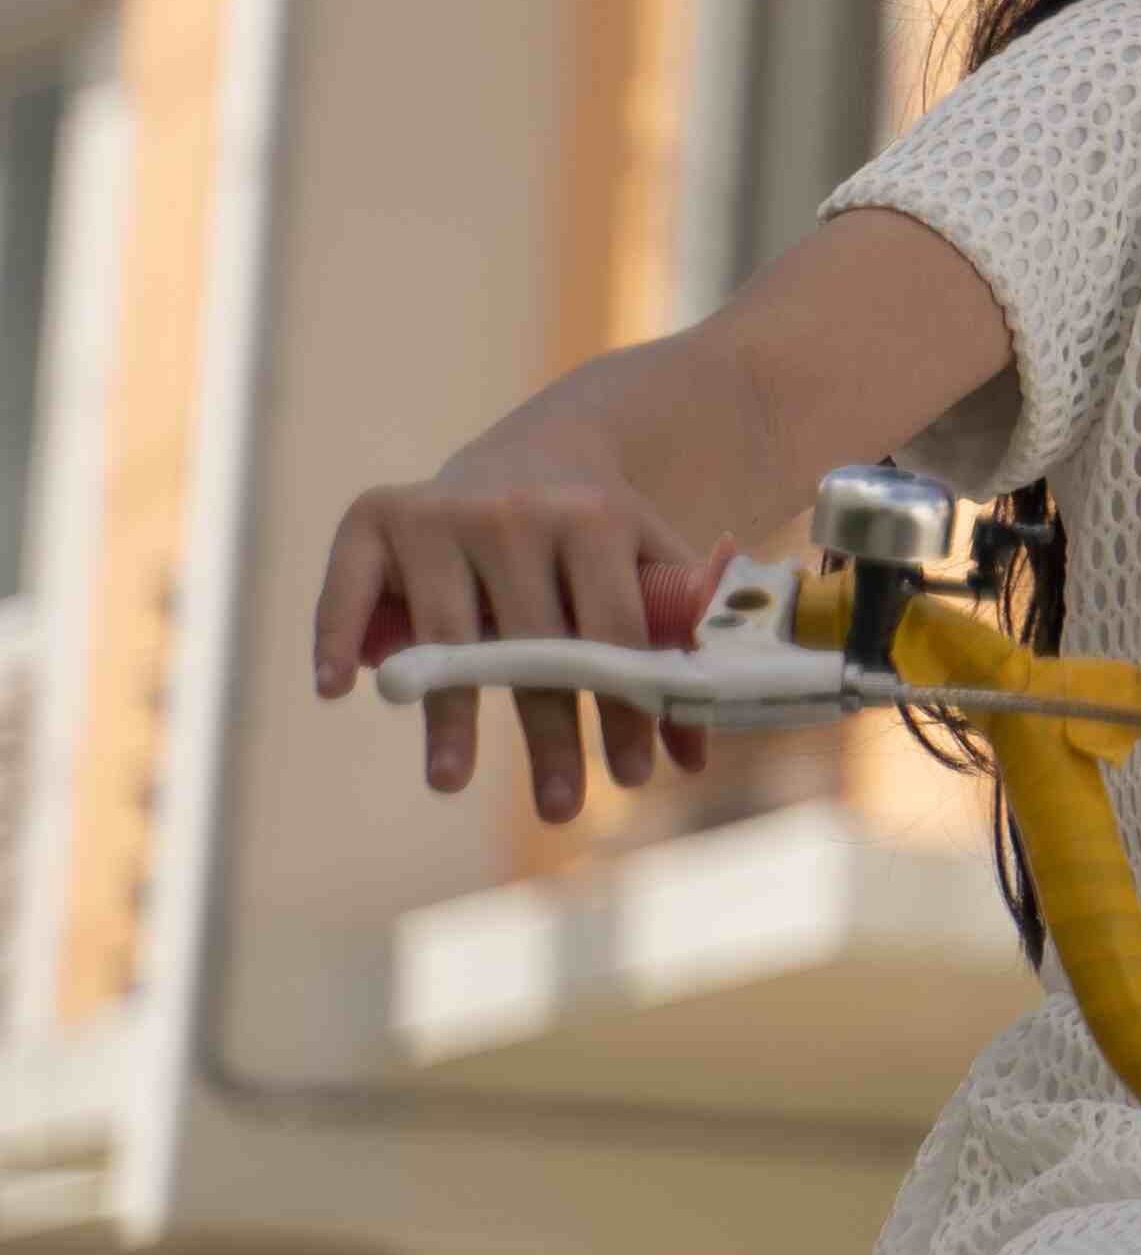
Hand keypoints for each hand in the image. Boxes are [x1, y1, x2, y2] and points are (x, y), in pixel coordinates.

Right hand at [311, 458, 727, 821]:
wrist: (544, 444)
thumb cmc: (601, 533)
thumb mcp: (653, 567)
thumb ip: (676, 648)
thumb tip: (692, 758)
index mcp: (596, 518)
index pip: (612, 632)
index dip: (626, 707)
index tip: (634, 778)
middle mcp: (515, 511)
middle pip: (533, 644)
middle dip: (551, 733)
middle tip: (562, 809)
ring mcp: (442, 512)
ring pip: (446, 634)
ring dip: (448, 714)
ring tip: (451, 783)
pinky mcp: (377, 513)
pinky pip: (351, 582)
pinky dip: (334, 631)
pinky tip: (335, 688)